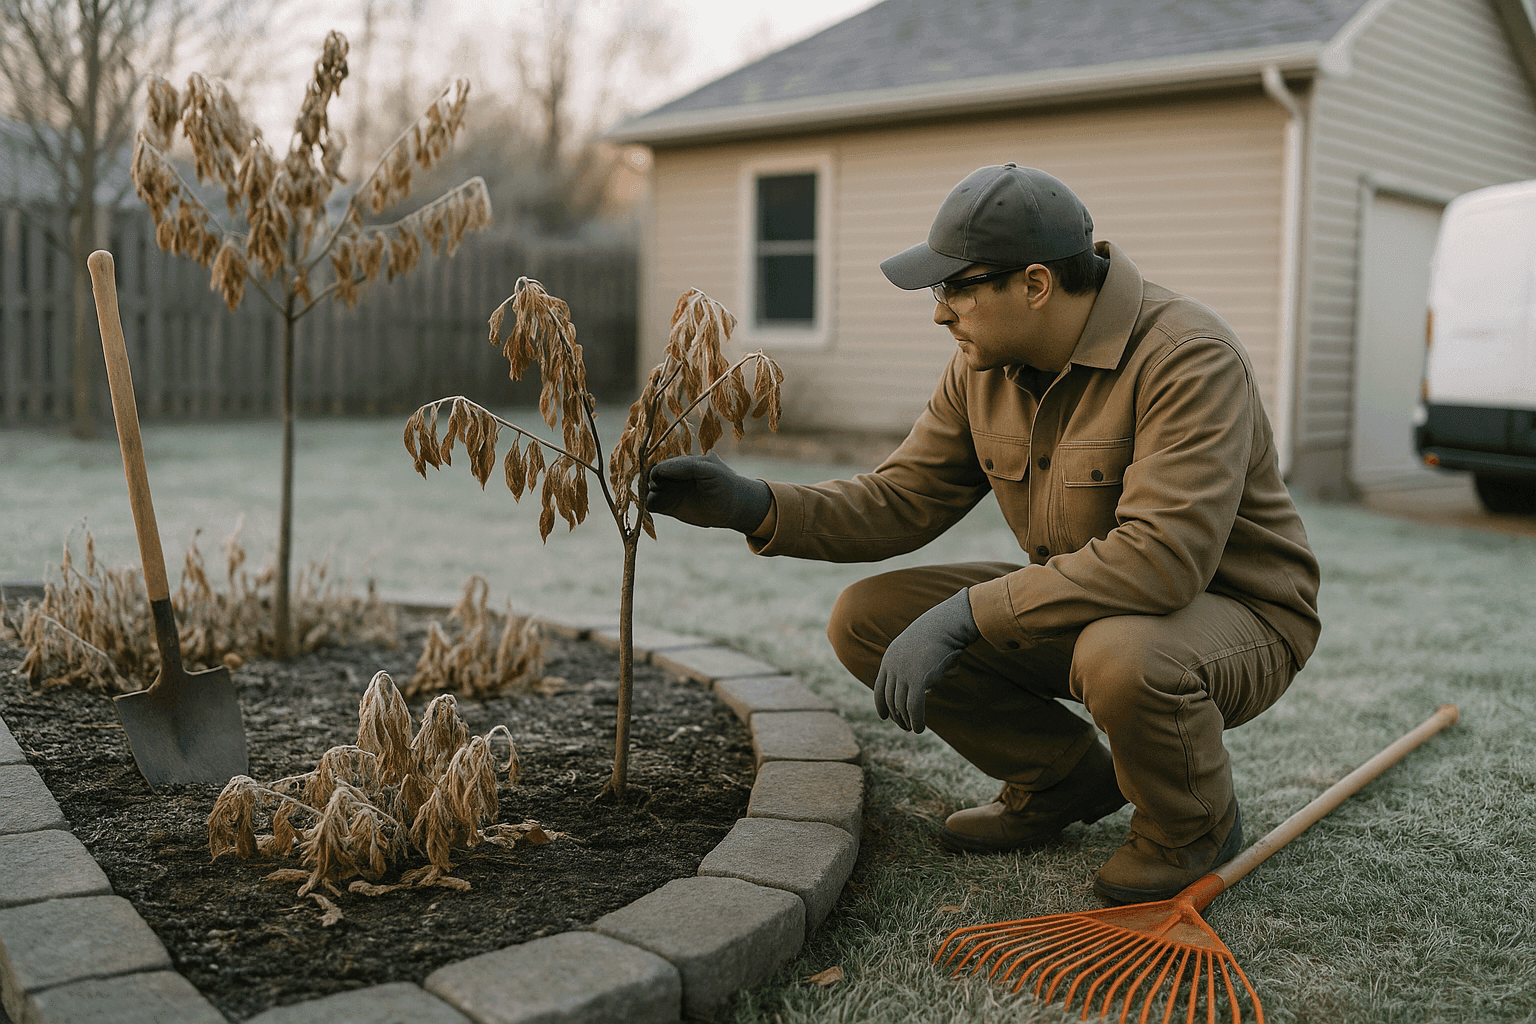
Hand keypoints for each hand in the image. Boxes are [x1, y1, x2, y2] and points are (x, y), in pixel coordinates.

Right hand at [646, 451, 771, 532]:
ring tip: (659, 494)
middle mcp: (674, 477)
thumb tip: (659, 469)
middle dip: (651, 479)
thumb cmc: (723, 482)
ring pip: (649, 489)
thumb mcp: (707, 469)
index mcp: (682, 464)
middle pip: (651, 475)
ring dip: (648, 491)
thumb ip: (685, 466)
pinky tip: (653, 505)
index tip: (659, 475)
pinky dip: (648, 504)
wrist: (734, 506)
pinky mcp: (670, 508)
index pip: (663, 463)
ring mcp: (671, 492)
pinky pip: (652, 504)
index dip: (658, 469)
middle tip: (658, 486)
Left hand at [874, 589, 980, 732]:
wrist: (944, 625)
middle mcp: (893, 667)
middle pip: (890, 699)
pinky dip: (916, 720)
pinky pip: (914, 707)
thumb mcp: (921, 652)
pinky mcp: (918, 680)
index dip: (880, 704)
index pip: (879, 687)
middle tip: (904, 727)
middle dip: (896, 716)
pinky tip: (920, 729)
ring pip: (901, 705)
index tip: (883, 717)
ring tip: (912, 729)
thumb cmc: (938, 636)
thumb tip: (927, 690)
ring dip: (906, 721)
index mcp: (889, 659)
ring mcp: (904, 673)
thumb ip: (919, 670)